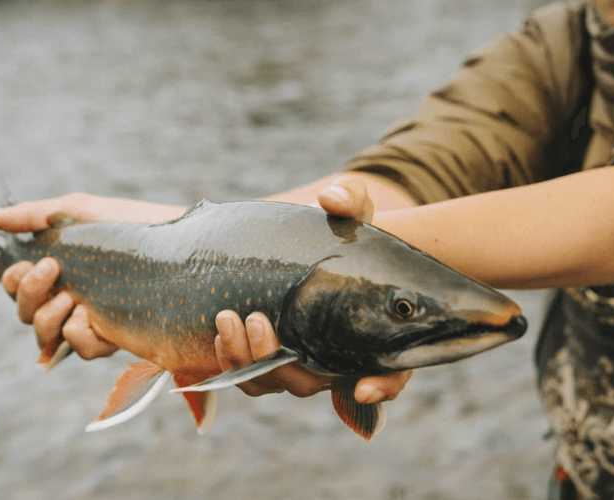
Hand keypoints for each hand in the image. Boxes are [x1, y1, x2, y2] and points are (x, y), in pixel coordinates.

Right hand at [0, 193, 184, 360]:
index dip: (15, 281)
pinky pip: (81, 349)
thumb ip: (34, 215)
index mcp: (60, 269)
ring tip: (74, 299)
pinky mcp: (115, 335)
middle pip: (25, 313)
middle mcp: (71, 296)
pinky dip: (78, 336)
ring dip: (48, 318)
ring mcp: (92, 318)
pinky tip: (91, 318)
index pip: (17, 286)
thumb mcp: (82, 211)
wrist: (179, 241)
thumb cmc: (133, 223)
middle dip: (28, 294)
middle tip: (54, 269)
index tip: (36, 263)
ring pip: (46, 336)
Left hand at [214, 175, 413, 402]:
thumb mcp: (351, 208)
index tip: (363, 387)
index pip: (392, 375)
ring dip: (248, 362)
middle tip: (259, 320)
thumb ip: (350, 199)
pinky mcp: (268, 358)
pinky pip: (250, 376)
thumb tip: (332, 197)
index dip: (383, 387)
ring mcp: (301, 362)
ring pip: (276, 383)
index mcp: (375, 334)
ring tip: (227, 320)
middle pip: (316, 383)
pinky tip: (220, 332)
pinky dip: (232, 362)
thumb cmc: (339, 230)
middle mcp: (339, 358)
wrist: (306, 242)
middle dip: (283, 364)